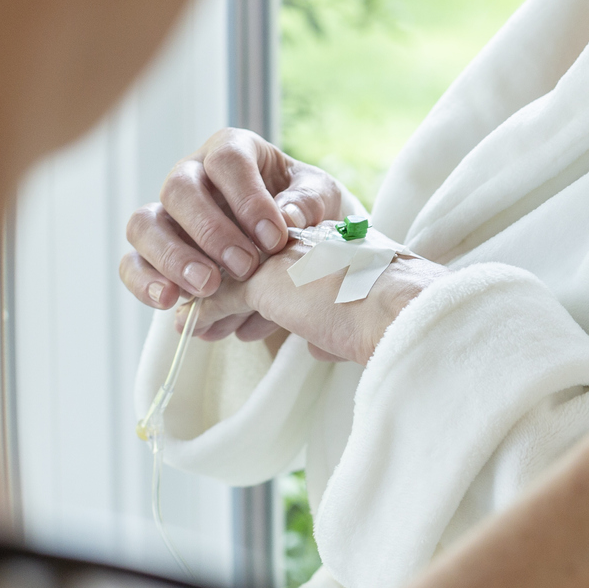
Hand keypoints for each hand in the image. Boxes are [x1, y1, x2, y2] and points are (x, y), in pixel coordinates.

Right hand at [116, 130, 344, 330]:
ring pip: (144, 224)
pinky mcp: (154, 251)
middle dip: (210, 231)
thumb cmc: (303, 208)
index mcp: (232, 151)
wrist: (292, 242)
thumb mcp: (320, 196)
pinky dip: (145, 284)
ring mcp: (168, 213)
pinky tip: (172, 303)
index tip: (274, 238)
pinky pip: (132, 263)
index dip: (247, 198)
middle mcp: (192, 175)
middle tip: (244, 266)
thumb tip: (287, 217)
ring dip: (172, 258)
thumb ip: (308, 202)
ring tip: (206, 288)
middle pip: (178, 189)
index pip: (227, 160)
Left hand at [191, 243, 448, 363]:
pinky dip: (202, 314)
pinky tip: (190, 327)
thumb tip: (320, 345)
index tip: (247, 312)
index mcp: (326, 246)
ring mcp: (279, 256)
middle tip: (206, 311)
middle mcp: (300, 242)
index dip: (259, 285)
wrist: (398, 310)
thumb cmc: (392, 318)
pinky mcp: (260, 278)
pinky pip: (218, 295)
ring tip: (193, 324)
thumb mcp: (357, 318)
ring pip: (226, 272)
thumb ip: (332, 324)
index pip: (279, 260)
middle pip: (247, 259)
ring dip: (208, 300)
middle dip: (224, 286)